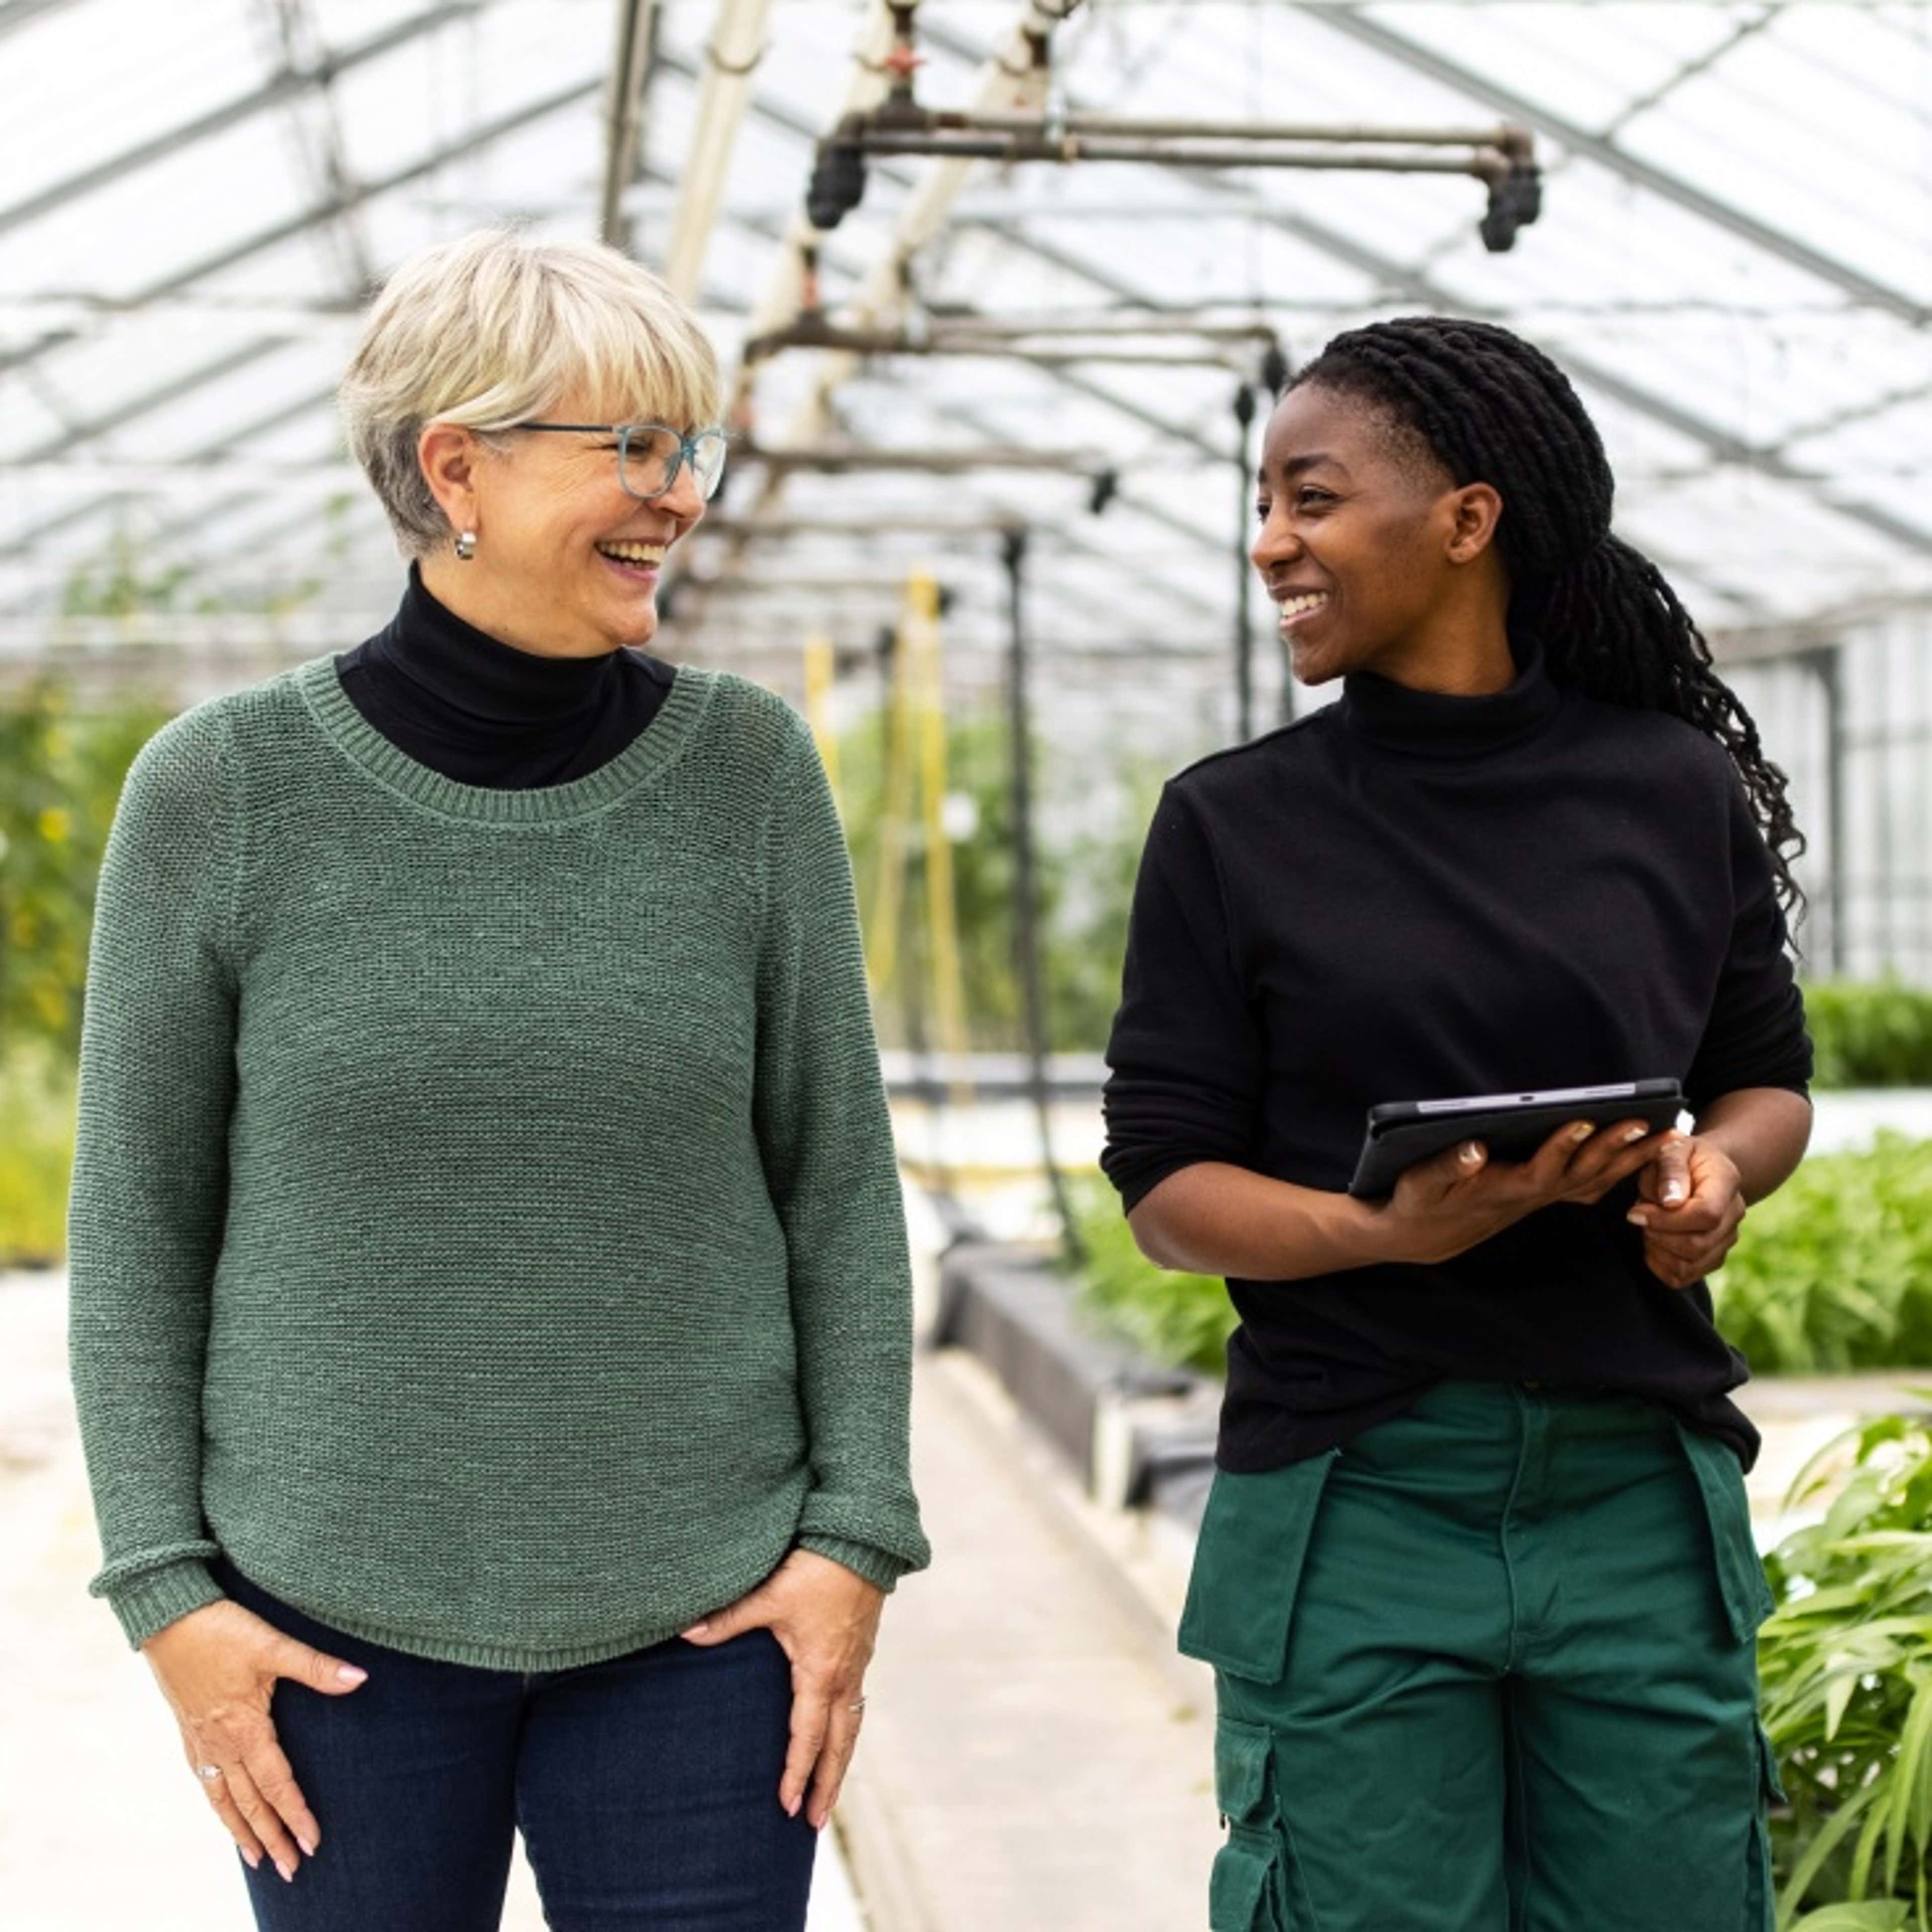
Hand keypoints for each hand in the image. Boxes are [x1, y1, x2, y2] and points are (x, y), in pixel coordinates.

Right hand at [141, 1597, 368, 1882]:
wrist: (168, 1618)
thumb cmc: (221, 1630)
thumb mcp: (272, 1645)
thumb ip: (316, 1667)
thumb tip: (360, 1678)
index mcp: (244, 1728)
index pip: (276, 1784)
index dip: (295, 1814)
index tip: (313, 1842)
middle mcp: (220, 1743)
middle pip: (250, 1803)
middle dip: (271, 1838)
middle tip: (290, 1870)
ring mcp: (200, 1739)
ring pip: (223, 1799)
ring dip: (241, 1831)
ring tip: (255, 1860)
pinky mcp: (187, 1729)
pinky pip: (203, 1781)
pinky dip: (217, 1804)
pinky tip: (223, 1810)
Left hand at [679, 1548, 882, 1829]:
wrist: (862, 1539)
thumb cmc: (817, 1568)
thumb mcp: (769, 1595)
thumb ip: (727, 1620)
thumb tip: (686, 1635)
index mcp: (821, 1672)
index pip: (808, 1737)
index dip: (797, 1774)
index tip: (786, 1807)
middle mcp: (844, 1676)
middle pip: (839, 1745)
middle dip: (827, 1785)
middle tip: (814, 1823)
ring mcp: (858, 1663)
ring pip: (852, 1726)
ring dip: (841, 1762)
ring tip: (831, 1793)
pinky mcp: (862, 1649)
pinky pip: (857, 1702)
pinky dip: (848, 1729)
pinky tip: (839, 1732)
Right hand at [1379, 1118, 1685, 1266]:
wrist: (1422, 1237)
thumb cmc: (1417, 1204)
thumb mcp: (1420, 1184)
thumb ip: (1447, 1167)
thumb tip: (1474, 1148)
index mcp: (1501, 1191)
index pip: (1540, 1171)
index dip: (1562, 1148)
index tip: (1583, 1122)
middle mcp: (1529, 1196)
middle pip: (1582, 1176)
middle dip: (1616, 1150)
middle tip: (1649, 1124)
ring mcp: (1539, 1197)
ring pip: (1595, 1179)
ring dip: (1630, 1159)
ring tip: (1666, 1135)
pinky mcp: (1541, 1194)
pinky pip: (1590, 1182)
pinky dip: (1619, 1168)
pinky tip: (1641, 1154)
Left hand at [1626, 1134, 1745, 1287]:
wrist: (1699, 1168)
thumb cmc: (1680, 1156)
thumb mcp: (1672, 1148)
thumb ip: (1670, 1170)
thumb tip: (1671, 1202)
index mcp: (1726, 1183)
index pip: (1706, 1215)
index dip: (1666, 1219)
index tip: (1637, 1210)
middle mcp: (1734, 1215)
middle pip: (1698, 1245)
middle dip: (1657, 1234)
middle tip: (1638, 1215)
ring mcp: (1726, 1240)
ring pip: (1689, 1266)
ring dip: (1656, 1249)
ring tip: (1647, 1226)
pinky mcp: (1711, 1258)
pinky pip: (1683, 1277)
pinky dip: (1659, 1265)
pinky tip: (1652, 1242)